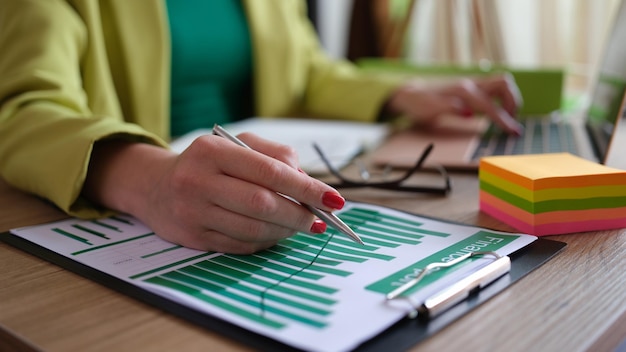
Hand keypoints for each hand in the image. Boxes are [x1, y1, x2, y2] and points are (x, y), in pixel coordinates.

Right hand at [84, 135, 345, 253]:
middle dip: (300, 215)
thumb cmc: (208, 163)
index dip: (306, 188)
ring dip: (286, 231)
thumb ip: (275, 156)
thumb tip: (307, 183)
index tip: (334, 199)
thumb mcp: (237, 145)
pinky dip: (266, 241)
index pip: (270, 172)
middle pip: (263, 204)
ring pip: (254, 228)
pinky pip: (241, 244)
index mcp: (212, 151)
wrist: (155, 187)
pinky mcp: (193, 237)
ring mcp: (192, 212)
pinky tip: (277, 233)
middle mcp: (197, 181)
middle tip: (320, 220)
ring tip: (302, 226)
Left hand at [386, 74, 523, 134]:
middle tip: (510, 121)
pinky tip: (496, 112)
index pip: (490, 105)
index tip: (514, 132)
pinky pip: (494, 88)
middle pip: (504, 83)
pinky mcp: (472, 87)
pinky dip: (501, 99)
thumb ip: (449, 109)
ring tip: (505, 117)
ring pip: (502, 83)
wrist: (410, 93)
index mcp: (462, 92)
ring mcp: (472, 84)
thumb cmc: (419, 103)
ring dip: (510, 99)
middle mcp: (470, 84)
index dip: (504, 120)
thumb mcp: (429, 110)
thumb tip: (469, 113)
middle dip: (513, 102)